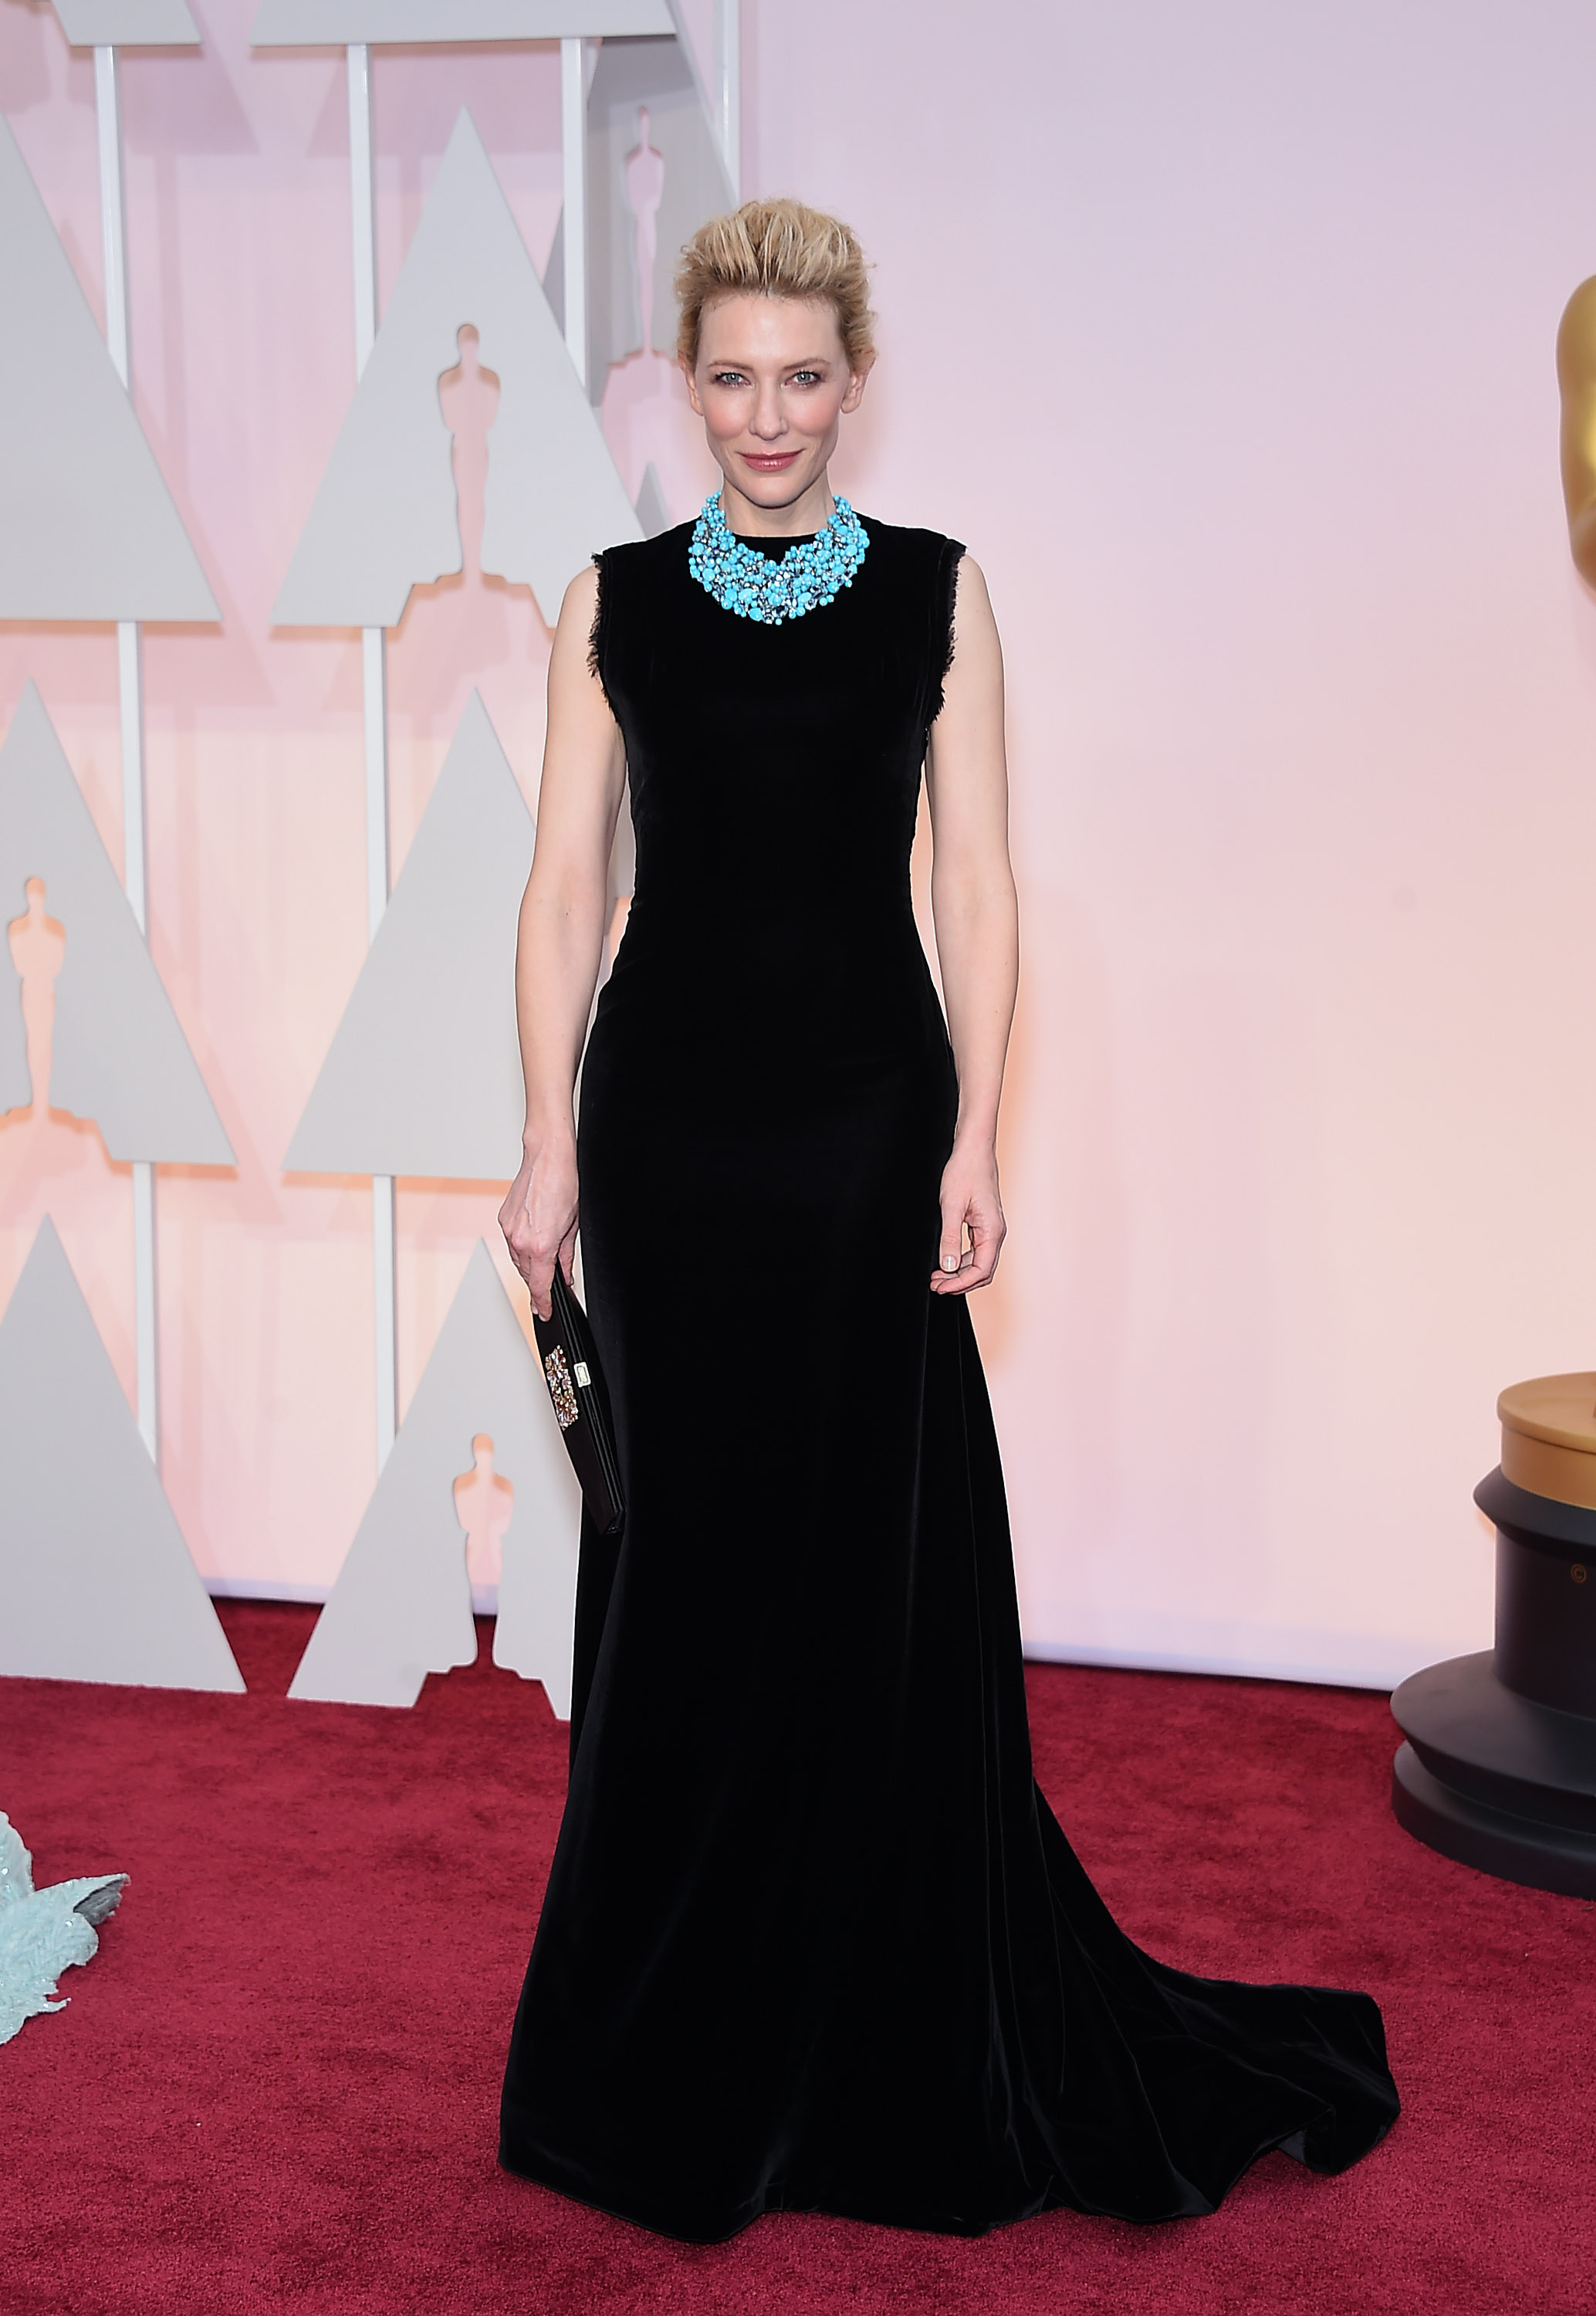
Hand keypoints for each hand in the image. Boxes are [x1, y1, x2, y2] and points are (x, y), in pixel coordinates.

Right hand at [499, 1132, 578, 1320]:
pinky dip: (522, 1248)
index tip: (543, 1312)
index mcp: (541, 1246)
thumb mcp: (573, 1226)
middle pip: (527, 1275)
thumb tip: (564, 1273)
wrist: (547, 1158)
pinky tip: (533, 1243)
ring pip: (518, 1260)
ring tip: (543, 1261)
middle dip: (538, 1283)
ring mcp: (509, 1230)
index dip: (542, 1303)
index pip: (540, 1286)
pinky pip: (512, 1244)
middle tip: (548, 1289)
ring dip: (530, 1266)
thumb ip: (566, 1256)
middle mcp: (521, 1240)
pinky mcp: (503, 1220)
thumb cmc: (564, 1184)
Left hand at [929, 1137, 1005, 1294]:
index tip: (940, 1287)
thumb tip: (947, 1267)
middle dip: (959, 1282)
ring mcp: (991, 1229)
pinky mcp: (983, 1224)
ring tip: (937, 1276)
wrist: (973, 1150)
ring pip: (979, 1262)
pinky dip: (961, 1260)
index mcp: (992, 1231)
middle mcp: (996, 1232)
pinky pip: (975, 1250)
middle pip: (982, 1270)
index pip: (981, 1270)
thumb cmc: (965, 1172)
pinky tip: (945, 1261)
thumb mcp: (951, 1206)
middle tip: (935, 1285)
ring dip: (959, 1273)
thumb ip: (949, 1239)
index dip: (960, 1283)